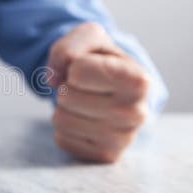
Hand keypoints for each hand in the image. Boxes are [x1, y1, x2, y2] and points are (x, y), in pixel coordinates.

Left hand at [47, 22, 150, 162]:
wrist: (114, 88)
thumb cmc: (101, 59)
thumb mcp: (89, 36)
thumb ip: (67, 47)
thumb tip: (53, 79)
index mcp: (139, 80)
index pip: (77, 70)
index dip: (75, 65)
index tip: (90, 67)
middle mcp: (137, 113)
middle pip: (66, 96)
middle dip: (68, 87)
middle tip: (86, 88)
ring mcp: (123, 138)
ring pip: (60, 119)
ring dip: (65, 108)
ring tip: (86, 103)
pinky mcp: (106, 155)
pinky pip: (61, 139)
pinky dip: (66, 128)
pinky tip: (85, 120)